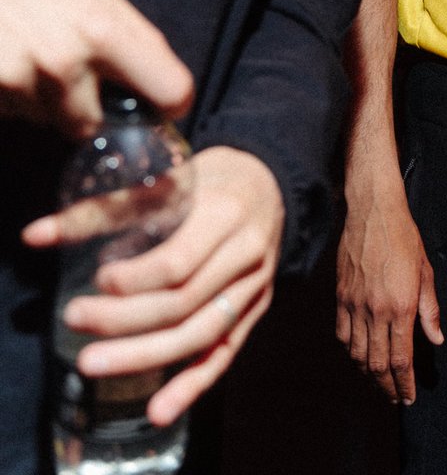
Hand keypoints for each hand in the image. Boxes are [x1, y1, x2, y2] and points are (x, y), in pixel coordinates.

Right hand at [0, 0, 192, 137]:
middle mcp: (64, 61)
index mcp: (105, 29)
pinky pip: (5, 112)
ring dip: (36, 100)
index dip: (167, 103)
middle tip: (65, 74)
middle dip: (80, 109)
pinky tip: (1, 57)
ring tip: (23, 51)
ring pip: (41, 119)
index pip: (170, 91)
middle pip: (89, 125)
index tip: (158, 104)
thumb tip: (157, 83)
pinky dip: (5, 94)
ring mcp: (16, 79)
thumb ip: (126, 36)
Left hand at [22, 146, 283, 424]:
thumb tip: (35, 235)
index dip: (134, 280)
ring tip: (94, 363)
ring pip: (202, 333)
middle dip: (124, 319)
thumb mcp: (170, 179)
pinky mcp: (256, 310)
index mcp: (226, 213)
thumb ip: (106, 208)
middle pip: (184, 302)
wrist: (269, 184)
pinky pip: (225, 353)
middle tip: (74, 321)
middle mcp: (247, 253)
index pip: (179, 262)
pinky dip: (193, 385)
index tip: (98, 281)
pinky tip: (160, 409)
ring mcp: (255, 286)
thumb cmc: (212, 180)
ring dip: (146, 356)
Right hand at [336, 168, 441, 404]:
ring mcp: (354, 304)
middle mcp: (375, 310)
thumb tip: (436, 339)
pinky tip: (360, 355)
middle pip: (377, 363)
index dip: (404, 384)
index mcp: (400, 305)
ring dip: (368, 373)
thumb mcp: (426, 271)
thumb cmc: (404, 237)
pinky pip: (343, 334)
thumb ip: (430, 309)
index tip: (409, 397)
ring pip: (357, 353)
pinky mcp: (341, 296)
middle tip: (396, 397)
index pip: (400, 358)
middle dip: (387, 387)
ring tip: (380, 382)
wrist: (373, 211)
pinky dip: (351, 351)